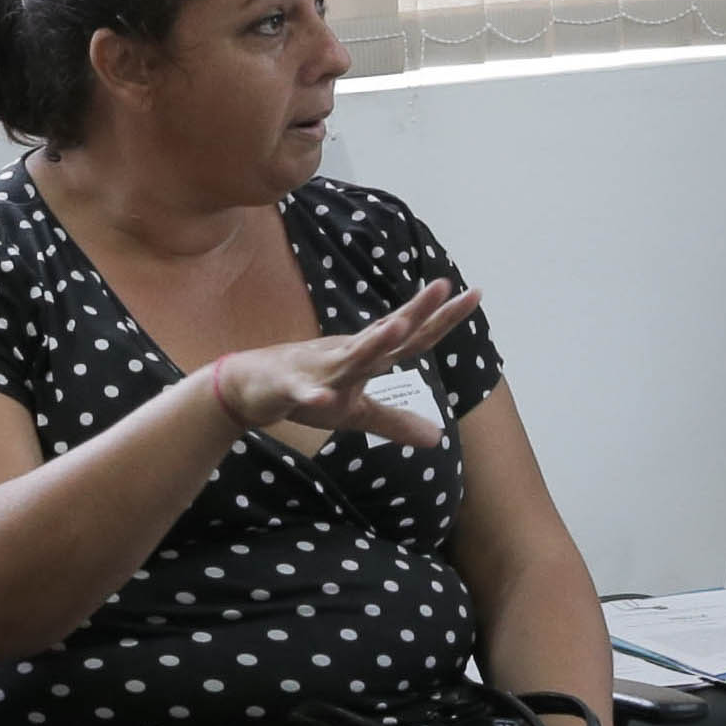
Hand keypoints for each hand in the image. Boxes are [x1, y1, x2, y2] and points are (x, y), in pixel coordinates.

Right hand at [199, 279, 479, 447]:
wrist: (251, 386)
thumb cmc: (309, 390)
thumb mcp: (357, 412)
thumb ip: (396, 421)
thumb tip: (437, 438)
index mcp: (367, 357)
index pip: (413, 338)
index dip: (442, 319)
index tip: (475, 294)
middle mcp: (348, 355)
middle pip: (387, 334)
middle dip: (414, 312)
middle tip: (443, 287)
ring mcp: (319, 369)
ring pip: (349, 355)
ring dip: (373, 342)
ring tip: (399, 326)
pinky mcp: (290, 387)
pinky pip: (301, 392)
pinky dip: (310, 395)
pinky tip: (320, 398)